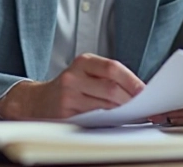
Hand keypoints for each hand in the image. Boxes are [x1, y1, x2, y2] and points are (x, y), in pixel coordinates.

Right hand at [0, 53, 144, 119]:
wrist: (37, 101)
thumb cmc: (70, 87)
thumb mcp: (85, 73)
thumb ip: (108, 78)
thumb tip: (139, 91)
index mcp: (82, 62)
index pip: (112, 68)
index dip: (131, 80)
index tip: (145, 91)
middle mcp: (73, 76)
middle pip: (110, 89)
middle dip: (130, 100)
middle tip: (143, 108)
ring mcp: (68, 96)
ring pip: (104, 106)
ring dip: (122, 112)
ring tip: (132, 115)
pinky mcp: (65, 114)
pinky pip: (93, 119)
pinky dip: (108, 121)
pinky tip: (115, 121)